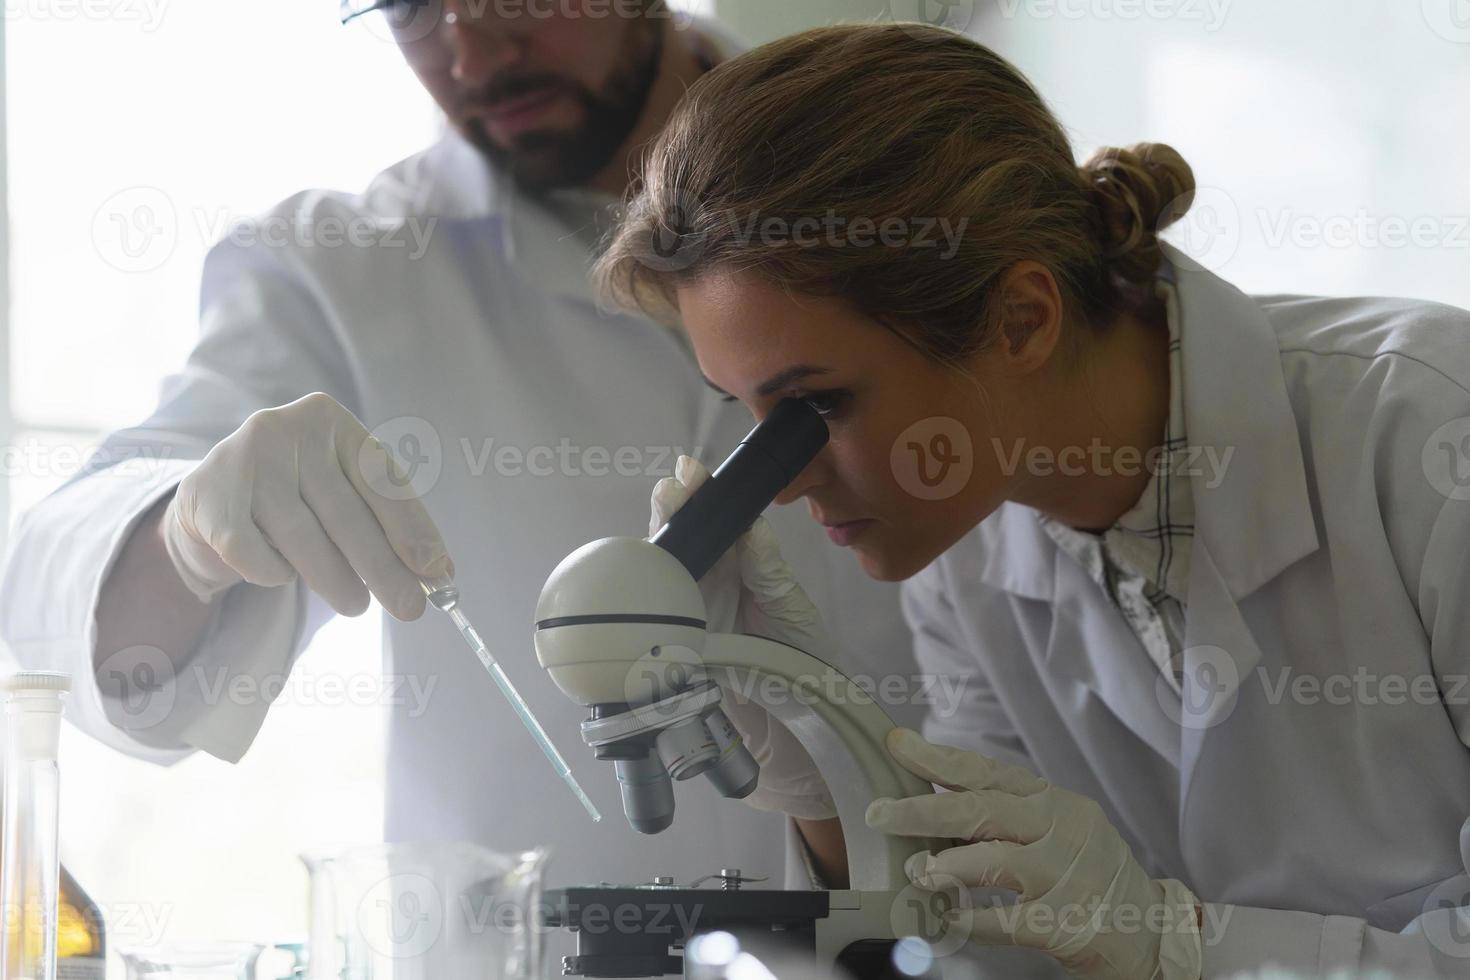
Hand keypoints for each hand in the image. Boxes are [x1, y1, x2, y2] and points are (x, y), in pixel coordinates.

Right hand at [163, 391, 451, 620]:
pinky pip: (255, 555)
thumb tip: (441, 573)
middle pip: (346, 512)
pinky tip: (284, 574)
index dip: (412, 528)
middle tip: (410, 608)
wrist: (210, 500)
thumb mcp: (343, 493)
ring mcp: (243, 460)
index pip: (381, 479)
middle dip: (383, 568)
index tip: (436, 572)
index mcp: (331, 422)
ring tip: (356, 605)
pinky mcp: (207, 497)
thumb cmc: (296, 497)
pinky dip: (277, 575)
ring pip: (303, 538)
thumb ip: (387, 524)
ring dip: (337, 581)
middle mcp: (286, 429)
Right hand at [649, 454, 836, 819]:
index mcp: (741, 564)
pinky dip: (637, 595)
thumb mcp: (794, 612)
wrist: (794, 724)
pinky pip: (647, 615)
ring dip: (655, 540)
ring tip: (662, 515)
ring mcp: (686, 610)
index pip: (716, 518)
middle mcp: (709, 580)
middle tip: (672, 489)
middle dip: (672, 506)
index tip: (691, 472)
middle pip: (680, 534)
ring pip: (658, 567)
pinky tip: (636, 576)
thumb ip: (771, 572)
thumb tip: (752, 529)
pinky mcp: (670, 643)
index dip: (700, 492)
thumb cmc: (801, 662)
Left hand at [866, 728, 1201, 979]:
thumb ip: (1002, 818)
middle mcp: (1062, 829)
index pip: (988, 772)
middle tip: (880, 812)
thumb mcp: (1055, 831)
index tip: (898, 745)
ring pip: (992, 861)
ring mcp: (1065, 876)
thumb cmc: (1087, 874)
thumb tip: (929, 807)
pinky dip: (968, 919)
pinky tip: (946, 917)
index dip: (939, 758)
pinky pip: (1002, 920)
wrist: (1149, 930)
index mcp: (1053, 802)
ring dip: (943, 866)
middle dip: (923, 809)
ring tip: (917, 871)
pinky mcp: (1064, 924)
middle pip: (983, 809)